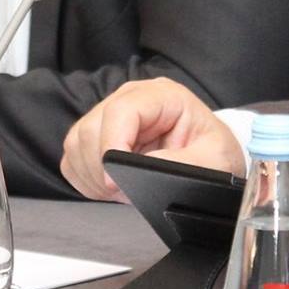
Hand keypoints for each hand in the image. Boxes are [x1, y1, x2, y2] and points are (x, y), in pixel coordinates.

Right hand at [60, 78, 243, 200]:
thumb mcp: (216, 159)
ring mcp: (110, 116)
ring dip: (92, 175)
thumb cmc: (214, 152)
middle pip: (92, 127)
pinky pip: (73, 158)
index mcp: (162, 96)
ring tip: (120, 191)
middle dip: (101, 167)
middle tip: (123, 192)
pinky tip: (109, 189)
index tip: (116, 181)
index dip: (112, 145)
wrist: (210, 156)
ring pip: (77, 142)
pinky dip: (84, 179)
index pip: (122, 111)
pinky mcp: (97, 137)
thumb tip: (147, 167)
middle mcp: (130, 99)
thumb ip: (186, 162)